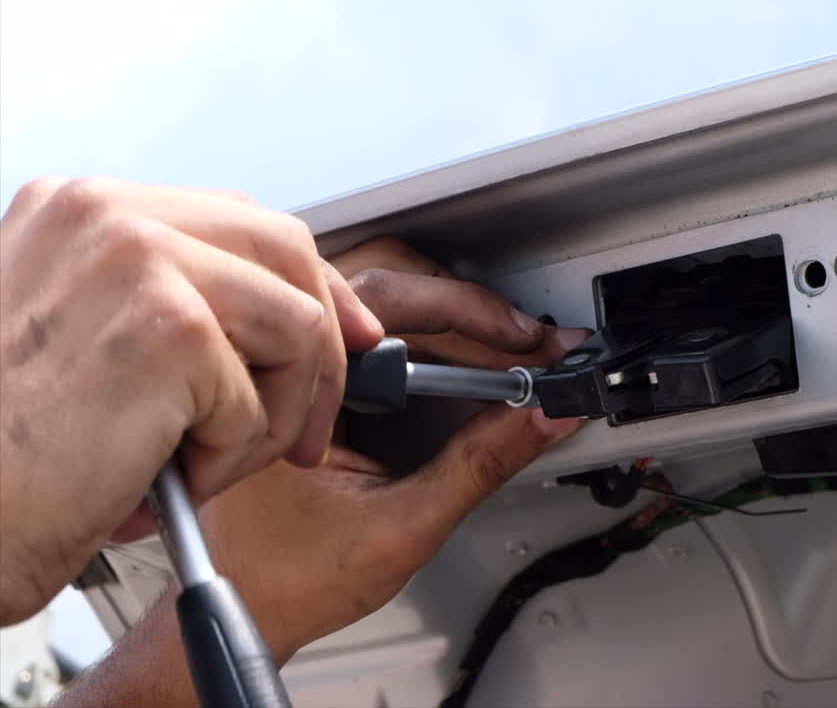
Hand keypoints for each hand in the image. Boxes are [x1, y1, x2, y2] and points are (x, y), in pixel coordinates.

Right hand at [0, 179, 383, 625]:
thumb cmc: (6, 450)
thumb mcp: (83, 338)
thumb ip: (170, 301)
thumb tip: (292, 316)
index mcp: (82, 209)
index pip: (242, 221)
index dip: (309, 283)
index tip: (345, 335)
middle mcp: (107, 215)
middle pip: (287, 251)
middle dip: (323, 346)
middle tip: (311, 426)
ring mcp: (140, 262)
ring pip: (296, 328)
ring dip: (274, 417)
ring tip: (206, 463)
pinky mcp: (170, 330)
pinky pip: (260, 405)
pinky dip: (226, 461)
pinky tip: (158, 479)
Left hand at [201, 237, 587, 661]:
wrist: (237, 610)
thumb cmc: (281, 577)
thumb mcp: (401, 525)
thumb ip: (479, 464)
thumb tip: (542, 417)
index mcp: (282, 379)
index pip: (391, 305)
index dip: (473, 316)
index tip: (527, 344)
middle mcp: (275, 352)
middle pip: (389, 280)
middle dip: (473, 309)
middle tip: (534, 344)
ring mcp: (287, 358)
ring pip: (379, 294)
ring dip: (451, 316)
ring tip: (511, 351)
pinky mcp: (306, 374)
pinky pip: (369, 326)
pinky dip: (426, 336)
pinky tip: (467, 362)